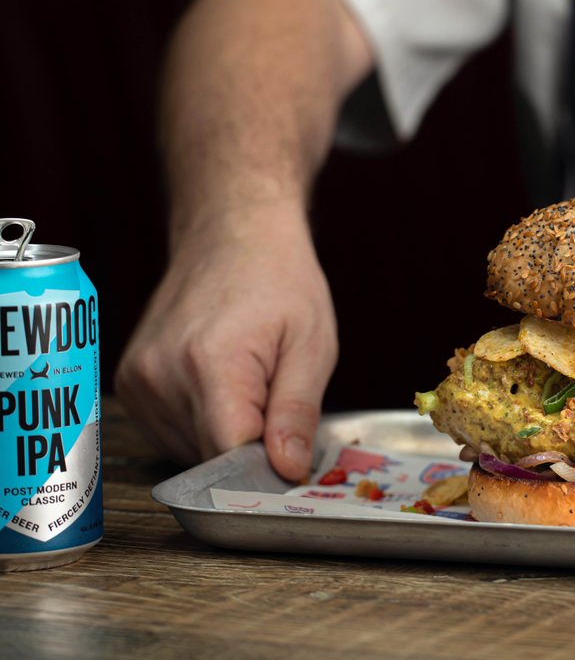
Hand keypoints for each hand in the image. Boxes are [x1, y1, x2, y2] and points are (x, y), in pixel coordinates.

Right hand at [115, 204, 336, 479]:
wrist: (232, 234)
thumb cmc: (279, 281)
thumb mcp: (312, 345)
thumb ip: (297, 413)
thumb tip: (286, 471)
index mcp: (210, 365)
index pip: (227, 459)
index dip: (264, 469)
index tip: (291, 459)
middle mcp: (160, 377)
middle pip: (208, 460)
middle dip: (251, 450)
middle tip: (278, 403)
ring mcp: (137, 381)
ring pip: (188, 453)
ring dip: (226, 437)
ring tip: (250, 383)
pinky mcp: (130, 383)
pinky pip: (170, 434)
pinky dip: (203, 426)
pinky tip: (225, 385)